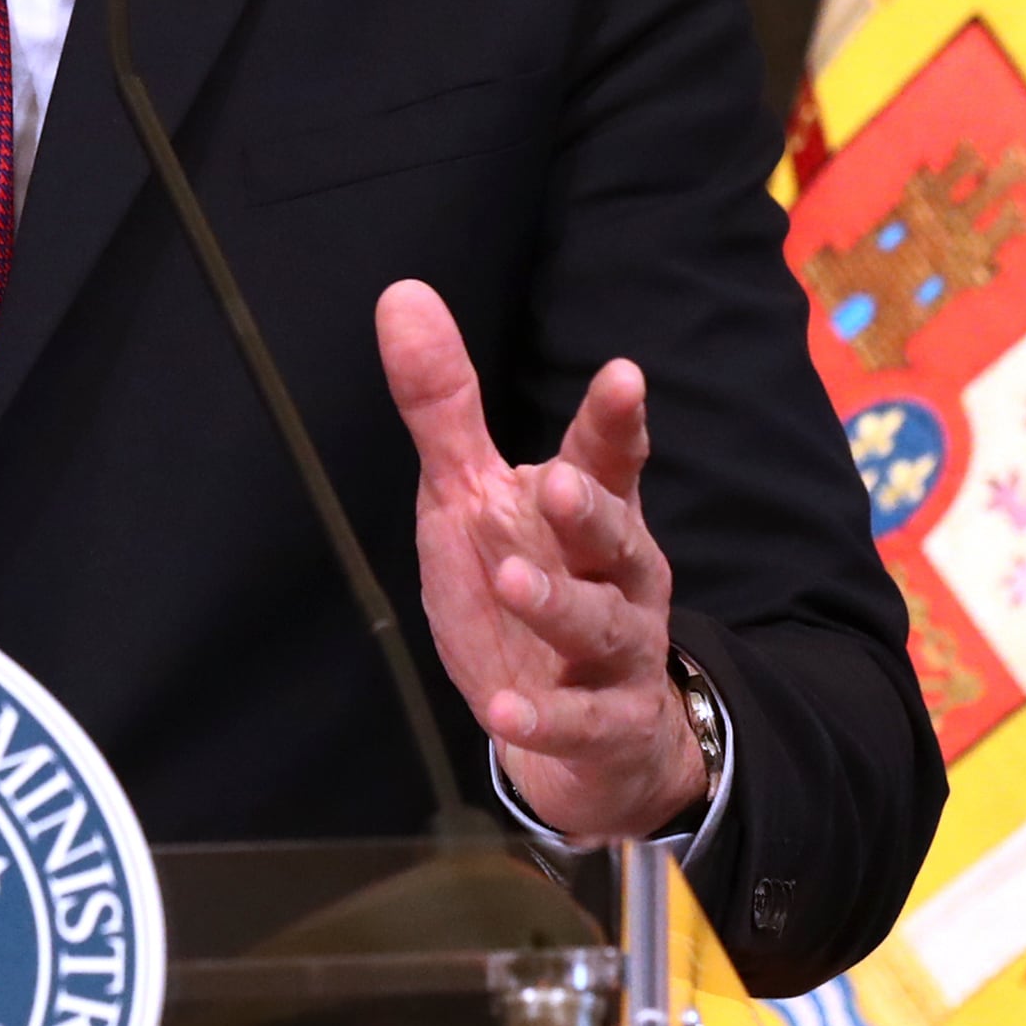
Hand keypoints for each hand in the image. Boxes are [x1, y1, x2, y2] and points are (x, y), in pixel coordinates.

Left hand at [376, 279, 705, 840]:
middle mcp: (619, 573)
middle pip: (616, 535)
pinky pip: (582, 720)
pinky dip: (546, 716)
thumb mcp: (473, 495)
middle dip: (589, 510)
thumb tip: (401, 293)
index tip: (623, 375)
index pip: (611, 456)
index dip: (617, 419)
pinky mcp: (606, 722)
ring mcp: (619, 650)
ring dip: (559, 603)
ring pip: (603, 622)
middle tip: (558, 484)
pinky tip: (502, 710)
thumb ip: (445, 407)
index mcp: (591, 508)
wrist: (589, 732)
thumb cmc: (529, 584)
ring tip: (513, 581)